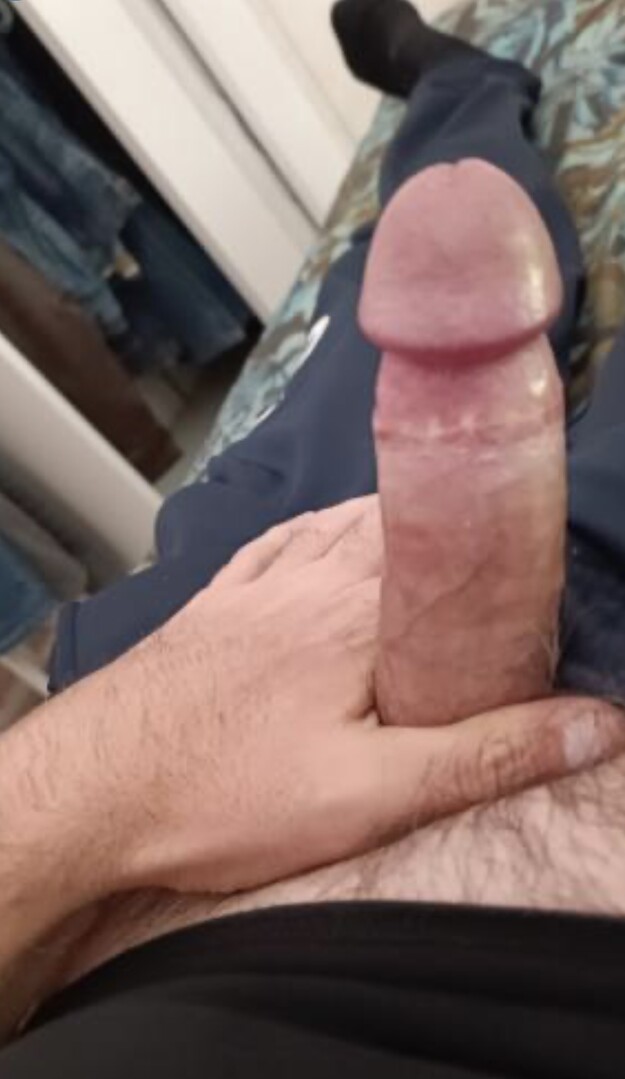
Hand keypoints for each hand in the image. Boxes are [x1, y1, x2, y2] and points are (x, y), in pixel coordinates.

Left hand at [1, 496, 621, 1009]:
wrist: (90, 789)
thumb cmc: (224, 795)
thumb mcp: (369, 795)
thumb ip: (484, 755)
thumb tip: (595, 723)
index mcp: (358, 611)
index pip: (452, 552)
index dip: (501, 558)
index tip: (533, 578)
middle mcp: (308, 576)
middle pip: (401, 529)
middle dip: (455, 542)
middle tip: (493, 576)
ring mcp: (255, 584)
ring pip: (341, 525)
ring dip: (393, 526)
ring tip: (435, 543)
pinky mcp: (214, 602)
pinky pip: (279, 540)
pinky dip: (319, 528)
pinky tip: (331, 529)